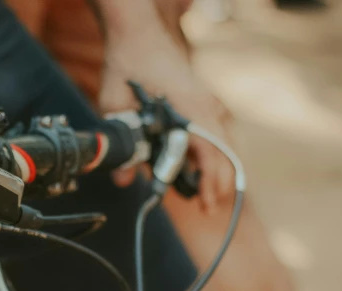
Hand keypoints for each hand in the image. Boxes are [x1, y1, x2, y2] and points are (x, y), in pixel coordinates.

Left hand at [99, 32, 234, 213]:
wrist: (137, 32)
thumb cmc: (128, 66)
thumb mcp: (115, 109)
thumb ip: (122, 146)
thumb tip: (124, 181)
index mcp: (191, 110)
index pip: (213, 155)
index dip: (211, 184)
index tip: (207, 205)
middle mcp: (207, 106)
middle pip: (225, 154)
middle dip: (217, 183)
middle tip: (205, 206)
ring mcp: (208, 102)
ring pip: (224, 143)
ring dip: (215, 168)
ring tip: (201, 191)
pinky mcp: (203, 100)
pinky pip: (216, 132)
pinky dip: (211, 152)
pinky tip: (197, 166)